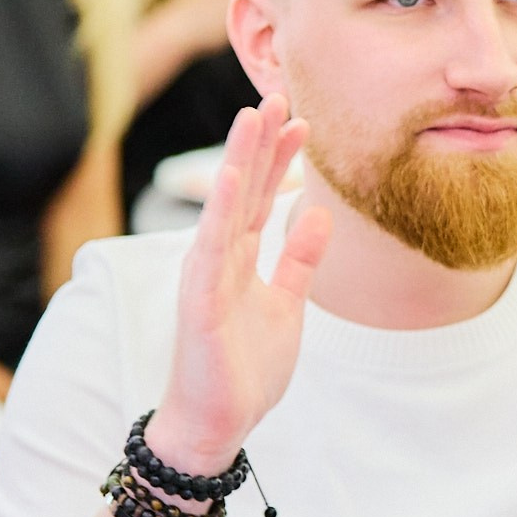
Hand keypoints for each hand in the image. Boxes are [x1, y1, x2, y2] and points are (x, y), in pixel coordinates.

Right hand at [147, 96, 330, 477]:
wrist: (218, 424)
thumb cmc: (245, 368)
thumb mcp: (287, 305)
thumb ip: (298, 261)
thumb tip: (316, 214)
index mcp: (239, 260)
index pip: (263, 197)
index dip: (281, 158)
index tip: (302, 118)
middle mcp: (218, 259)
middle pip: (243, 189)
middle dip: (260, 142)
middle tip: (278, 92)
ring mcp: (206, 277)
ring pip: (225, 207)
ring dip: (240, 161)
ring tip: (253, 116)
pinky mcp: (201, 302)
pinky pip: (211, 250)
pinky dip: (220, 213)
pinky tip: (233, 178)